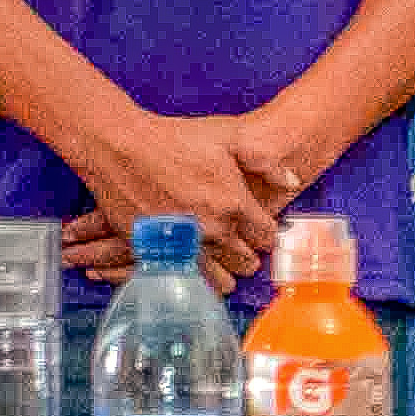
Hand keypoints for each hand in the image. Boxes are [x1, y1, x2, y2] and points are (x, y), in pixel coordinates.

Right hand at [66, 102, 305, 293]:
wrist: (121, 149)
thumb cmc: (174, 139)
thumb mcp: (227, 137)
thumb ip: (265, 161)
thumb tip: (292, 182)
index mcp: (235, 204)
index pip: (266, 235)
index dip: (266, 233)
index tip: (262, 232)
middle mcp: (214, 230)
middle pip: (246, 260)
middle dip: (249, 256)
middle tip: (247, 252)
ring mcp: (185, 244)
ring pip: (219, 276)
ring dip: (226, 274)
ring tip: (230, 275)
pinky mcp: (159, 253)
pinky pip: (186, 277)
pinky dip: (195, 278)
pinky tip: (199, 276)